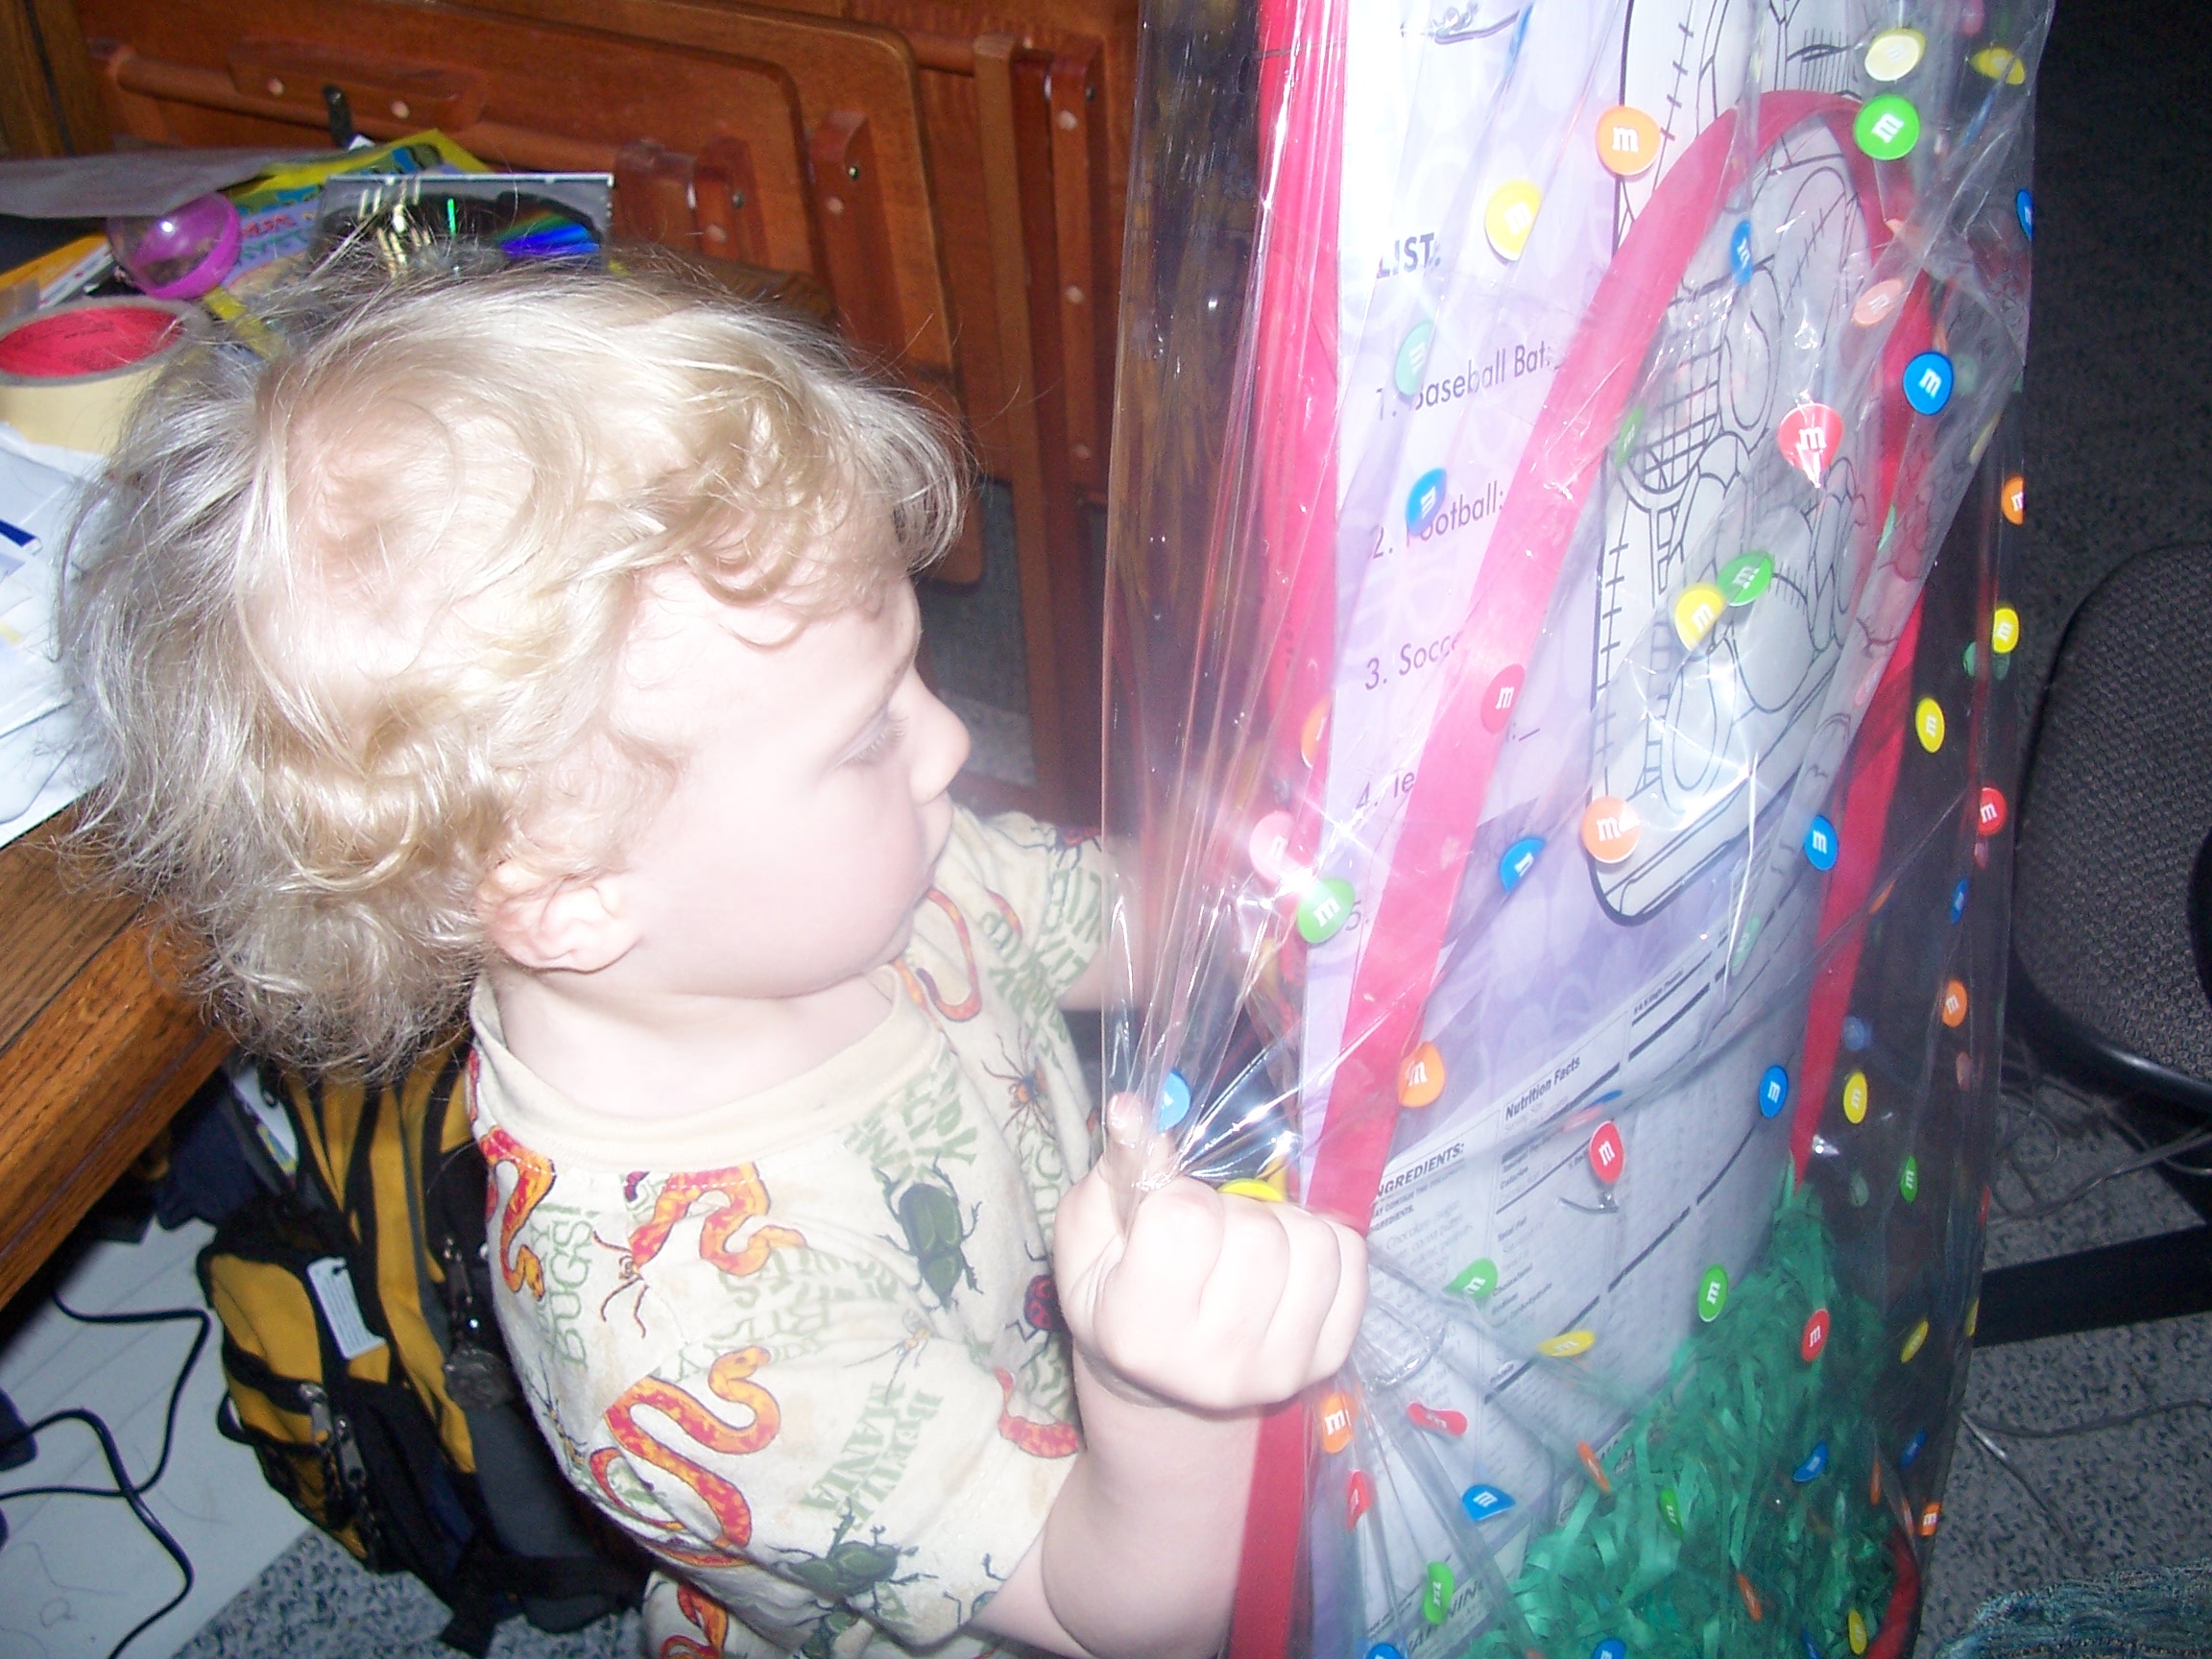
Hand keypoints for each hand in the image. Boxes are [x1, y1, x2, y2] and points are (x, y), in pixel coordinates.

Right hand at [1054, 1095, 1367, 1412]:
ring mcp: (1279, 1368)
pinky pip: (1350, 1261)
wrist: (1160, 1380)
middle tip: (1212, 1228)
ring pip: (1314, 1243)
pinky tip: (1286, 1260)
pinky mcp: (1325, 1359)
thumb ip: (1115, 1169)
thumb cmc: (1114, 1290)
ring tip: (1249, 1242)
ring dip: (1283, 1222)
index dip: (1178, 1192)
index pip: (1187, 1219)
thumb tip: (1134, 1108)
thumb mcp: (1089, 1230)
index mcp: (1141, 1331)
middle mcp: (1215, 1363)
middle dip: (1235, 1209)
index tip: (1167, 1208)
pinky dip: (1323, 1241)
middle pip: (1259, 1234)